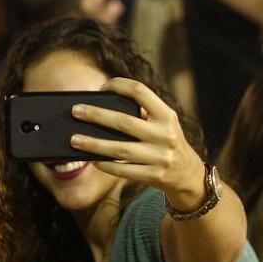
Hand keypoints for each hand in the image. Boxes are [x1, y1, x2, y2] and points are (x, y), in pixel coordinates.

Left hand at [68, 77, 204, 204]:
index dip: (119, 85)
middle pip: (124, 122)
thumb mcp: (163, 123)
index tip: (101, 87)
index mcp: (166, 115)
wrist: (188, 174)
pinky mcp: (153, 175)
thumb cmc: (166, 142)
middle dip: (96, 115)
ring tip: (74, 139)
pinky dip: (105, 164)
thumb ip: (142, 113)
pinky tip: (91, 159)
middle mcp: (164, 134)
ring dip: (94, 144)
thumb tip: (99, 109)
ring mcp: (160, 157)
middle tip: (75, 111)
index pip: (141, 92)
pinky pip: (123, 170)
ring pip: (120, 149)